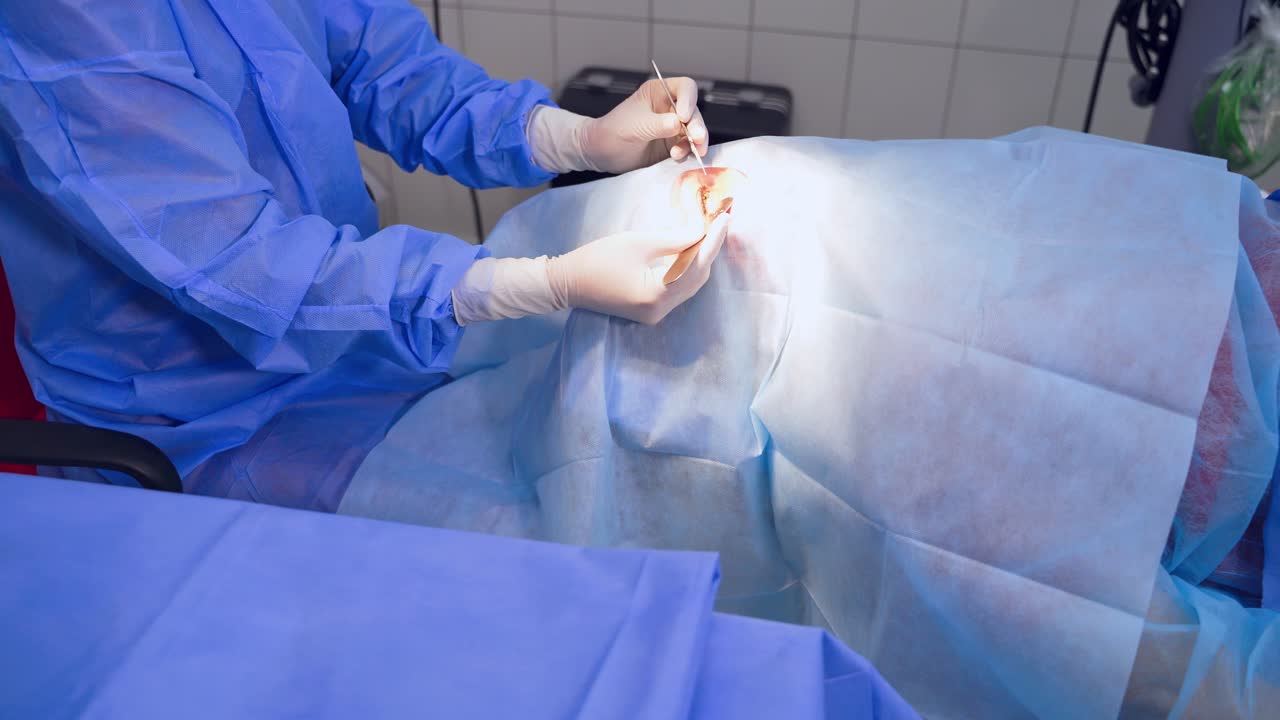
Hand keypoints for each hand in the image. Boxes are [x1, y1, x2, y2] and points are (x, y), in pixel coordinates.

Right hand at [547, 212, 730, 323]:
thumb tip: (704, 229)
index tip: (726, 218)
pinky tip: (690, 250)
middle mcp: (661, 310)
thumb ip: (676, 238)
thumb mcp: (640, 242)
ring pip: (690, 284)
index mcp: (657, 294)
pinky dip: (686, 270)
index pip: (697, 265)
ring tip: (708, 232)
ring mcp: (657, 314)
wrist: (568, 283)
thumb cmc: (599, 258)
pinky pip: (678, 289)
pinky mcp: (651, 312)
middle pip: (698, 278)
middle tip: (718, 221)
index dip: (713, 240)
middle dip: (709, 249)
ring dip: (699, 259)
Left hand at [580, 77, 709, 173]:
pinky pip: (688, 147)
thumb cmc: (613, 130)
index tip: (683, 116)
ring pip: (695, 131)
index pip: (685, 88)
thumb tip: (678, 123)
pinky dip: (688, 153)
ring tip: (689, 151)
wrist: (602, 153)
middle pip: (694, 112)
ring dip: (696, 142)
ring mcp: (673, 128)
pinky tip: (677, 157)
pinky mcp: (673, 145)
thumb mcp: (636, 125)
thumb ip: (658, 124)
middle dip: (697, 125)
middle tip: (696, 138)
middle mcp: (670, 108)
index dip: (689, 100)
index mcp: (659, 92)